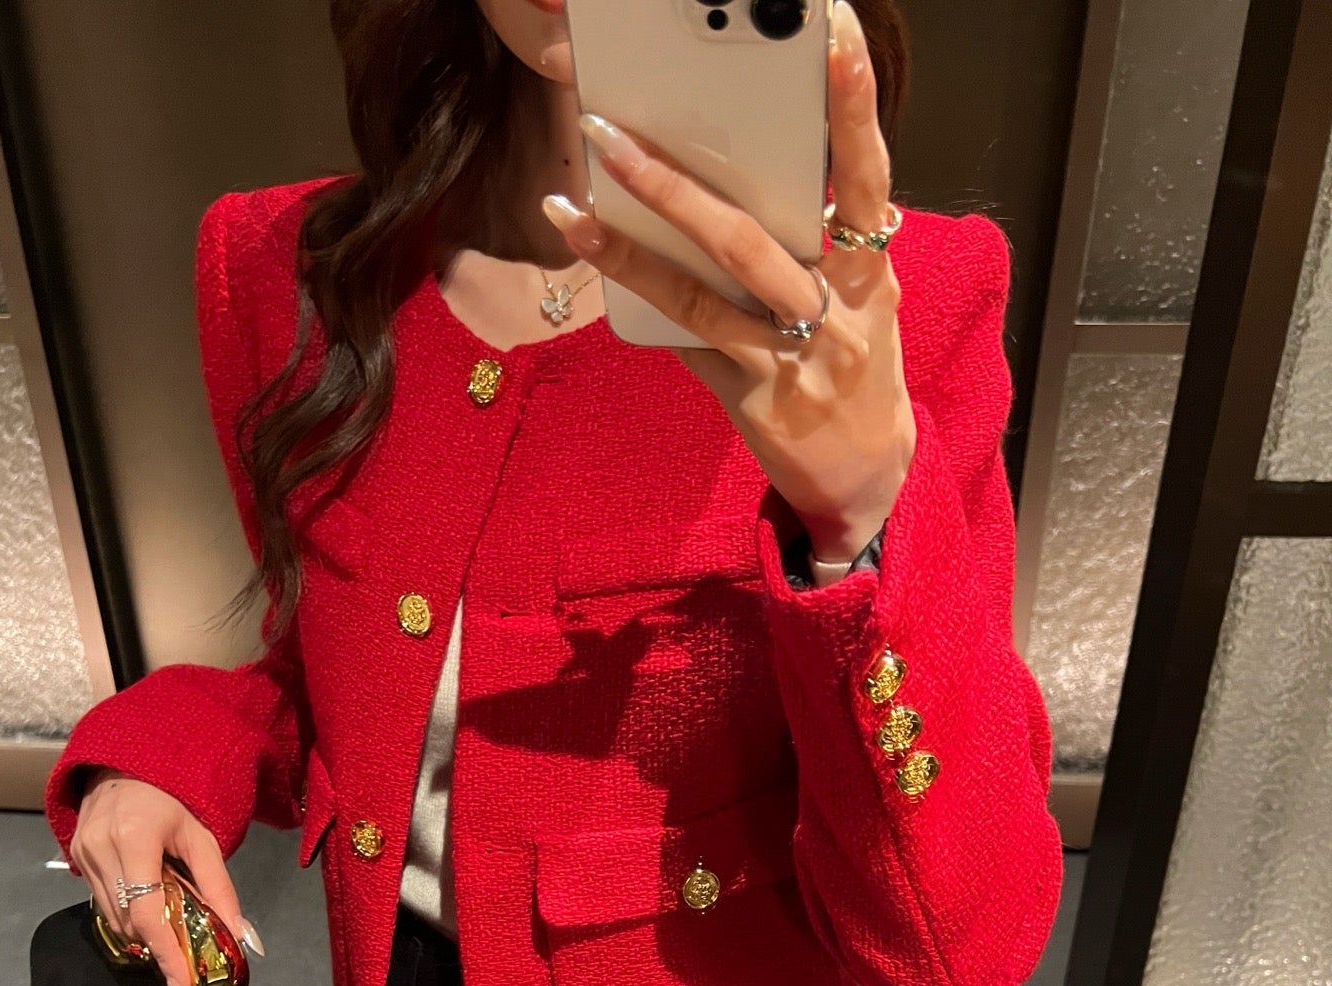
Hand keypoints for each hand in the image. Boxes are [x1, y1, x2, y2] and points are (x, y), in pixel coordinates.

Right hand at [70, 770, 259, 985]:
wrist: (126, 763)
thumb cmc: (173, 798)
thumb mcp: (203, 838)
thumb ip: (220, 888)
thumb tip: (241, 937)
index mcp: (136, 838)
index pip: (148, 911)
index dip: (166, 953)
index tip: (184, 984)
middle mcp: (102, 847)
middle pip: (129, 921)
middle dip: (158, 949)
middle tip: (186, 968)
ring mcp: (83, 853)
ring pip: (113, 917)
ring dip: (143, 935)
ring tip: (171, 941)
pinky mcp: (75, 856)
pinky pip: (102, 902)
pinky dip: (128, 916)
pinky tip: (149, 916)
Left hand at [544, 0, 914, 564]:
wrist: (870, 477)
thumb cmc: (858, 366)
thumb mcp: (863, 299)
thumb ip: (819, 239)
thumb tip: (736, 174)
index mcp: (873, 272)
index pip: (869, 176)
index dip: (853, 105)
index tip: (831, 34)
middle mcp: (838, 312)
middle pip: (750, 238)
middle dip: (677, 183)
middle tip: (615, 132)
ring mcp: (792, 360)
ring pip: (703, 293)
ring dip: (633, 247)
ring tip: (576, 203)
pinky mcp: (754, 399)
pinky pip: (689, 340)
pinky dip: (643, 298)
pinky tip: (598, 260)